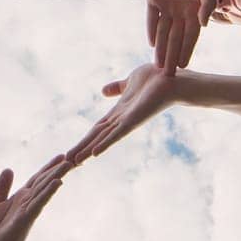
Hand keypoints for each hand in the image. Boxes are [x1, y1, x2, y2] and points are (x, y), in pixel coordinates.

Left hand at [0, 155, 71, 240]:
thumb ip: (3, 187)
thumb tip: (9, 168)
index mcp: (22, 196)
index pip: (38, 177)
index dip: (49, 166)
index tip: (62, 155)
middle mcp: (29, 200)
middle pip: (46, 180)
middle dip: (58, 167)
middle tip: (74, 156)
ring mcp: (30, 208)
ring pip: (45, 188)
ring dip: (56, 175)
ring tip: (69, 163)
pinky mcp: (27, 217)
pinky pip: (39, 202)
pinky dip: (48, 192)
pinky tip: (57, 182)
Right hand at [67, 65, 189, 163]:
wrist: (174, 78)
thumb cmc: (157, 78)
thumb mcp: (130, 81)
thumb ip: (117, 88)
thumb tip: (103, 91)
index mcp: (119, 112)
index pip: (97, 128)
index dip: (83, 139)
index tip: (71, 150)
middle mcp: (121, 120)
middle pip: (96, 137)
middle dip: (81, 148)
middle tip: (66, 163)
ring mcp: (128, 121)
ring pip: (103, 138)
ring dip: (87, 150)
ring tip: (74, 162)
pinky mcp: (134, 120)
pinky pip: (117, 134)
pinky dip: (105, 144)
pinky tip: (93, 154)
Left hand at [146, 0, 215, 72]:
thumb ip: (208, 3)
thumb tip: (204, 25)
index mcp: (196, 9)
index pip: (191, 35)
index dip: (187, 50)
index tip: (184, 66)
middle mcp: (181, 10)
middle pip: (176, 38)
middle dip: (172, 55)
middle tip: (169, 75)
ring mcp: (167, 5)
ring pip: (163, 31)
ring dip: (161, 48)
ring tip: (159, 65)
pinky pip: (152, 17)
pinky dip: (151, 30)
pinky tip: (151, 43)